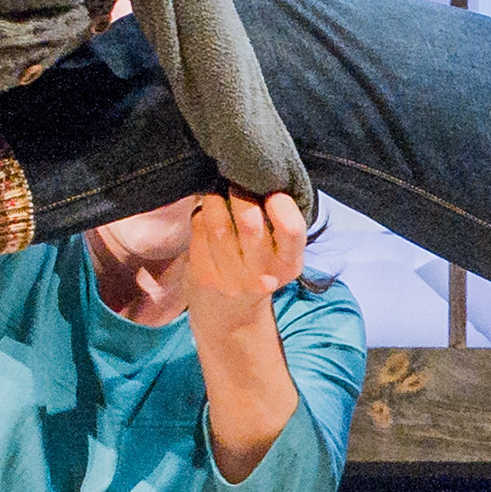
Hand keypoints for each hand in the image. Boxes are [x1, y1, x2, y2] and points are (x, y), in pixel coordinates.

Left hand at [181, 190, 308, 309]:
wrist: (231, 317)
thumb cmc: (257, 270)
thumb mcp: (280, 256)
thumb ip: (277, 224)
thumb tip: (257, 173)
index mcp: (289, 265)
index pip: (291, 229)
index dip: (280, 203)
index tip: (271, 193)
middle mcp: (262, 275)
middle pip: (249, 221)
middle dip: (241, 191)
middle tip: (236, 178)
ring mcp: (231, 279)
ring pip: (219, 224)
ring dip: (215, 198)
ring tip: (217, 190)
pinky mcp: (204, 276)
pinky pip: (199, 231)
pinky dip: (201, 215)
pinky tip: (206, 213)